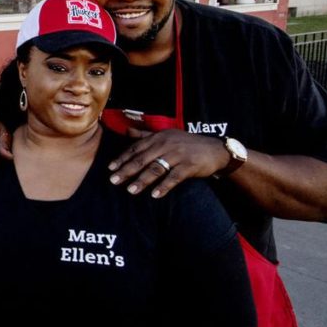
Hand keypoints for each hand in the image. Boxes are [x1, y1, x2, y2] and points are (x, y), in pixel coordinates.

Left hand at [108, 128, 230, 197]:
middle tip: (113, 180)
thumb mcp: (167, 135)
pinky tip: (155, 195)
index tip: (110, 168)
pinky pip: (174, 178)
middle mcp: (166, 144)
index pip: (136, 148)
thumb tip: (127, 131)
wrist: (215, 149)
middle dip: (126, 170)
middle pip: (142, 159)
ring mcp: (178, 155)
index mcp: (158, 137)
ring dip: (142, 180)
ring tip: (130, 190)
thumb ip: (146, 135)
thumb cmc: (187, 143)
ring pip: (156, 168)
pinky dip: (164, 186)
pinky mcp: (189, 166)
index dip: (122, 158)